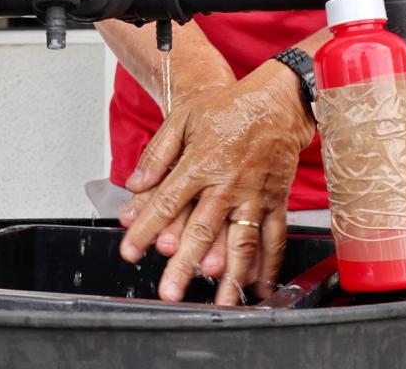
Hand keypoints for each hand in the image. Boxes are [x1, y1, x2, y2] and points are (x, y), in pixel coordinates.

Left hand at [118, 60, 314, 304]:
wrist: (277, 101)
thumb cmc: (228, 107)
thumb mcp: (183, 119)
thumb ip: (158, 154)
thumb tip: (136, 183)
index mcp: (200, 164)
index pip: (166, 203)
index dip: (145, 229)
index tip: (129, 251)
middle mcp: (227, 185)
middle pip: (201, 231)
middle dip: (183, 265)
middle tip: (170, 292)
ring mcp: (255, 196)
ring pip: (240, 243)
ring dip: (229, 277)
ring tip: (220, 303)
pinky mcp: (275, 201)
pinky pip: (273, 238)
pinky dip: (268, 265)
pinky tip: (259, 287)